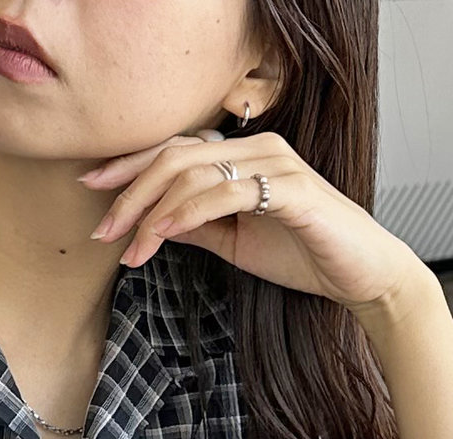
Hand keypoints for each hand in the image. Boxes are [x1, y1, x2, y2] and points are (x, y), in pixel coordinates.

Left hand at [79, 129, 433, 319]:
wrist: (360, 275)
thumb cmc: (305, 254)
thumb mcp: (237, 242)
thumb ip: (199, 227)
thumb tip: (155, 224)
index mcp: (245, 156)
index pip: (177, 150)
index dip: (130, 166)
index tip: (91, 187)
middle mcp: (259, 149)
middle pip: (176, 156)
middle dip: (131, 192)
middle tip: (102, 229)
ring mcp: (277, 165)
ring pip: (195, 173)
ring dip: (153, 212)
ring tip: (127, 246)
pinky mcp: (292, 191)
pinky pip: (226, 193)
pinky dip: (188, 213)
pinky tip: (162, 236)